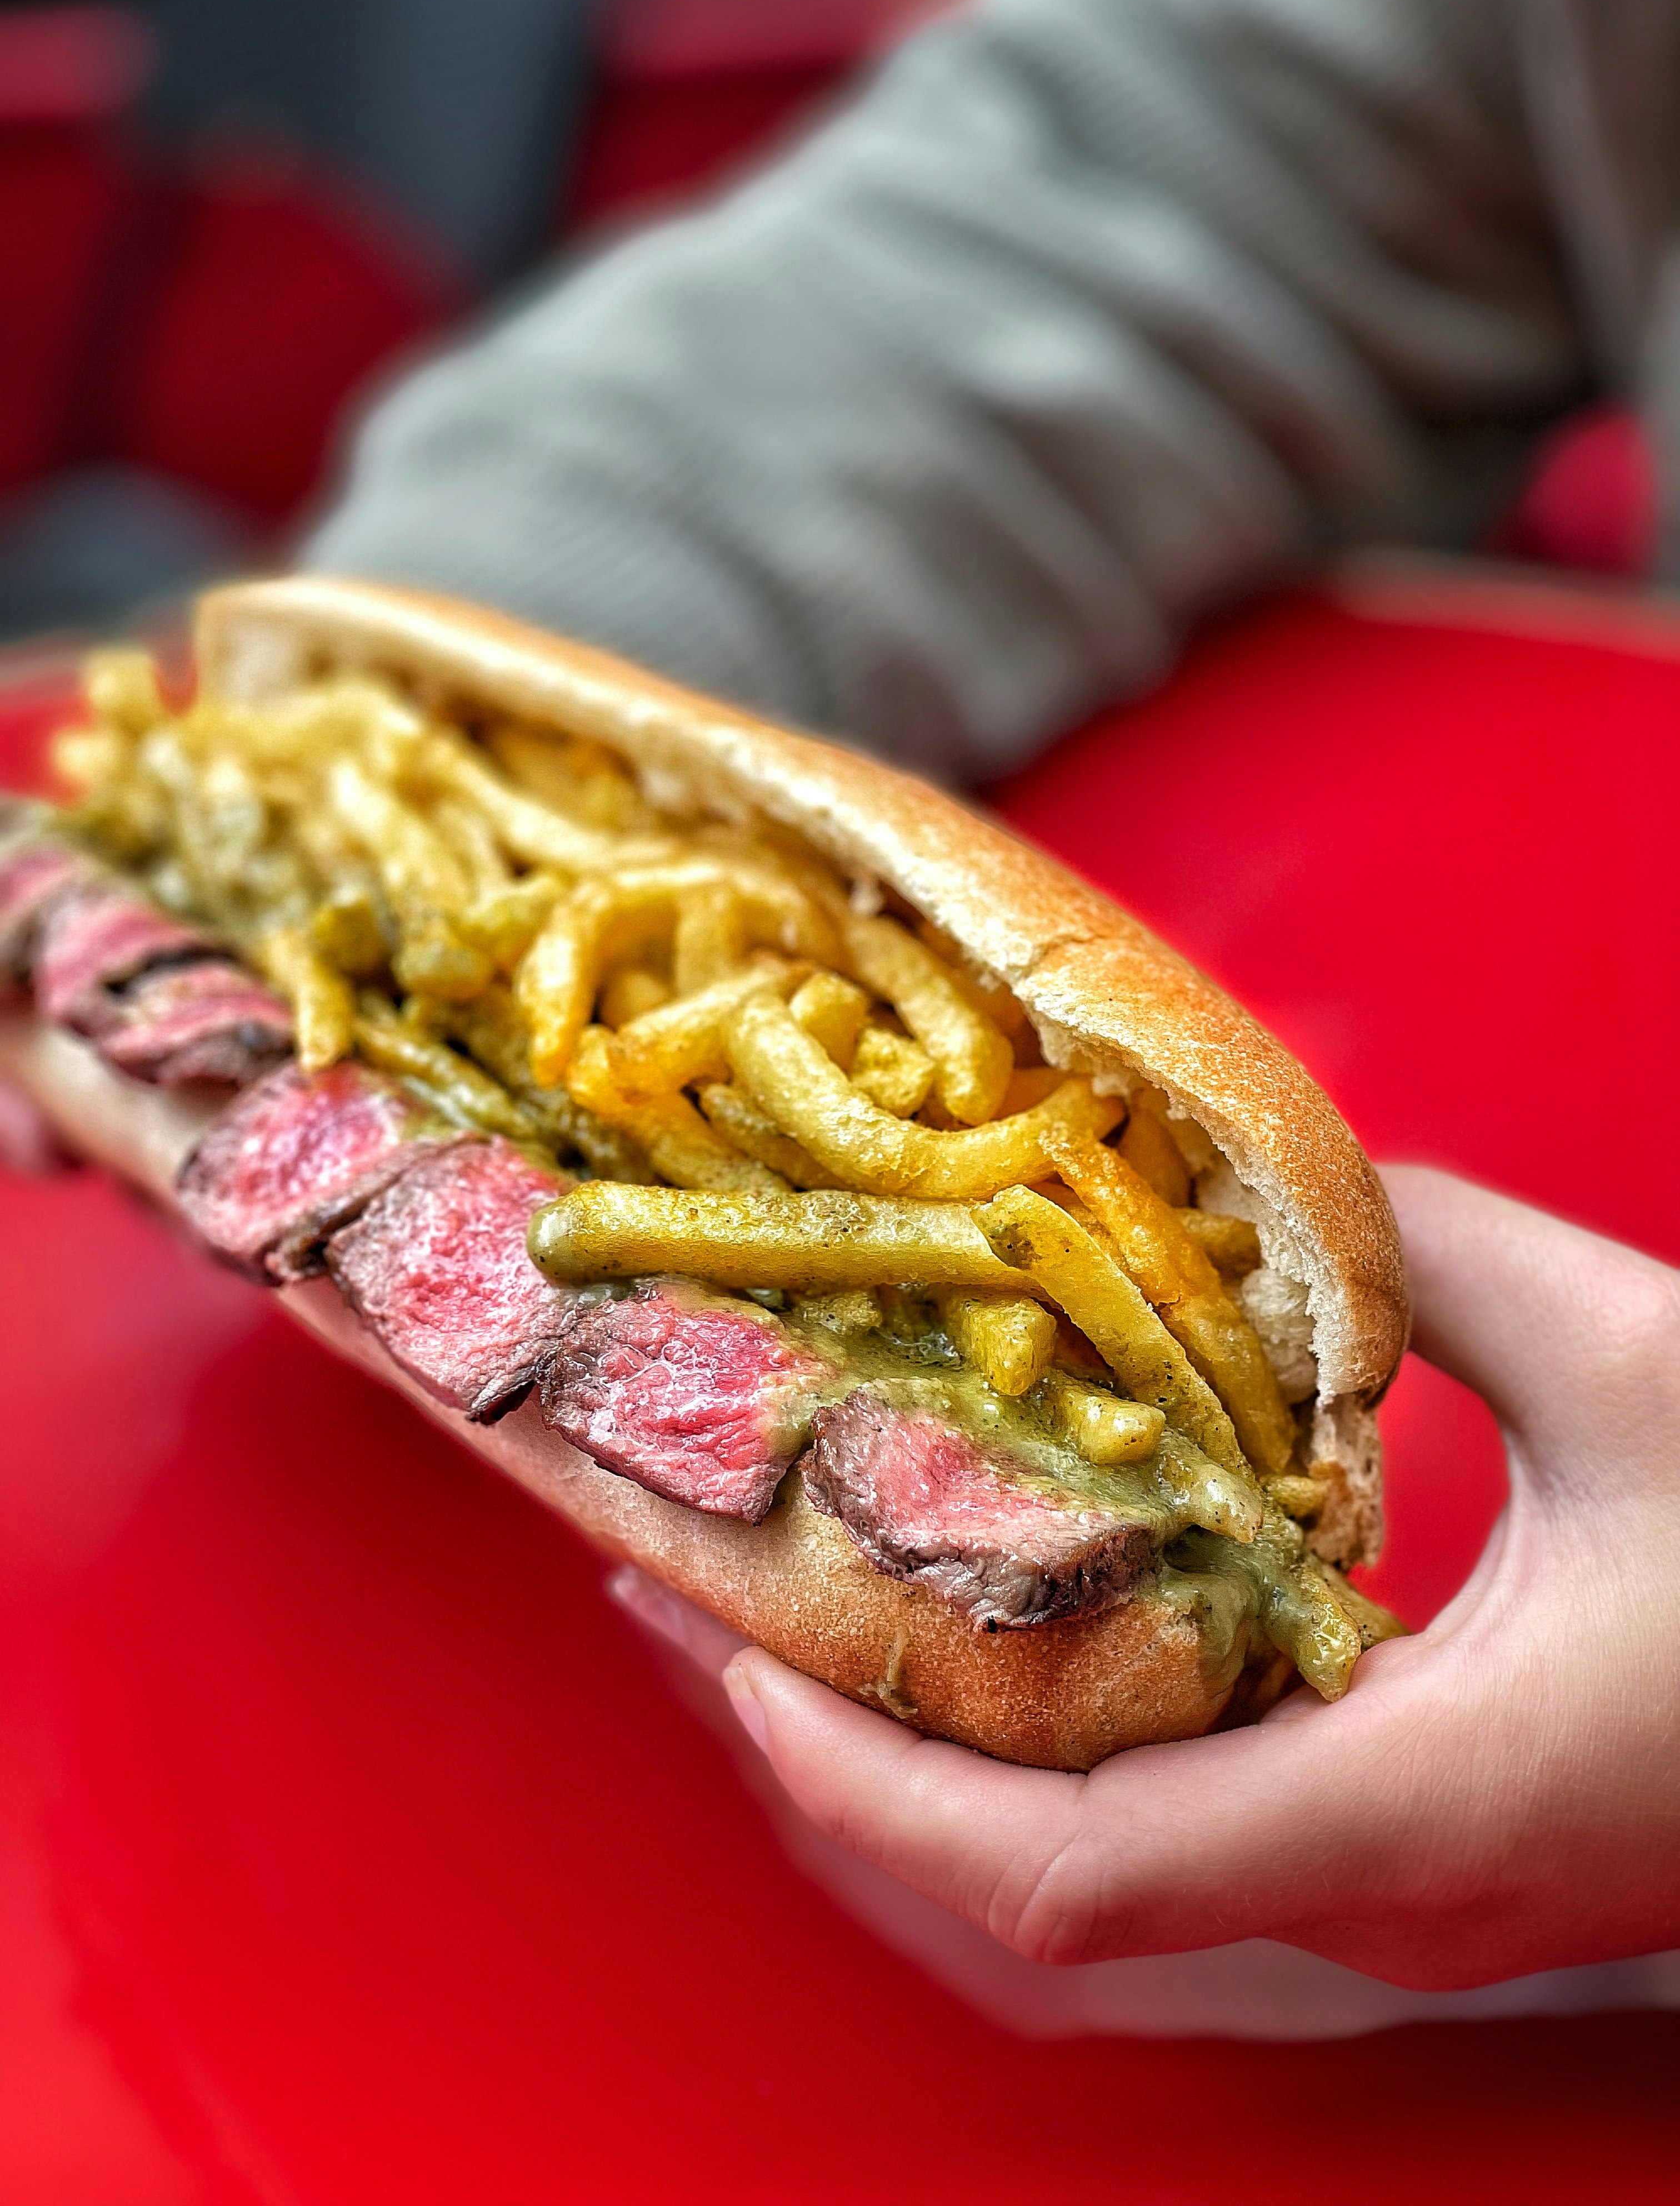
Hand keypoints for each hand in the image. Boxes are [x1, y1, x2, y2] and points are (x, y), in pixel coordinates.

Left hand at [626, 1168, 1679, 1989]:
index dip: (859, 1778)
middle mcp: (1368, 1890)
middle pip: (1022, 1875)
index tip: (728, 1644)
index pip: (1052, 1874)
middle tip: (693, 1571)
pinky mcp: (1413, 1844)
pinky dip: (1038, 1724)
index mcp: (1405, 1806)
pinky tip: (995, 1608)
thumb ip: (1446, 1270)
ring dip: (921, 1730)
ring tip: (795, 1578)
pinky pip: (1168, 1811)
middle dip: (835, 1738)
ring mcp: (1388, 1888)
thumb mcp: (1655, 1373)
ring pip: (1085, 1855)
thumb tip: (1294, 1192)